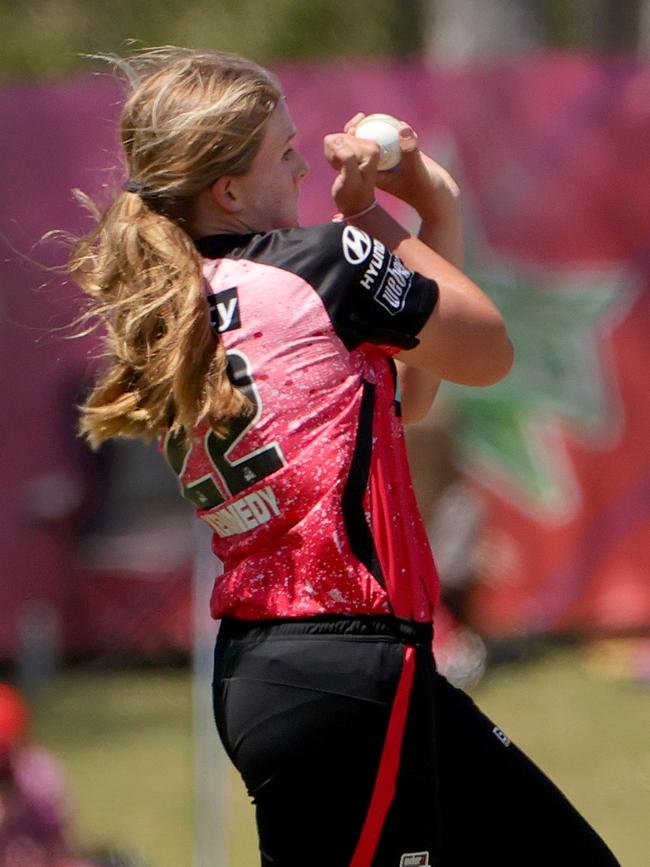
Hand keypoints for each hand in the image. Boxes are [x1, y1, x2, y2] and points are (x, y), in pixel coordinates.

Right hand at [323, 132, 379, 215]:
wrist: (355, 206)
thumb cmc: (352, 196)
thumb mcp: (350, 180)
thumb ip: (346, 158)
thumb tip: (336, 139)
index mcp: (371, 148)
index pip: (341, 139)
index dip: (337, 155)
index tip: (344, 170)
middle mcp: (369, 143)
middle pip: (338, 138)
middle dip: (335, 155)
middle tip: (342, 171)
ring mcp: (361, 144)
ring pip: (334, 140)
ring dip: (333, 157)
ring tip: (342, 170)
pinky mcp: (353, 147)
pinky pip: (333, 143)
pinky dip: (333, 156)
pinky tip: (340, 167)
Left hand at [344, 114, 459, 221]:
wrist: (441, 200)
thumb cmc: (427, 192)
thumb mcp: (417, 170)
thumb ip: (409, 150)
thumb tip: (402, 127)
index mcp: (378, 176)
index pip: (359, 157)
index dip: (352, 143)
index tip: (352, 128)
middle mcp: (383, 169)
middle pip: (366, 149)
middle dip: (360, 133)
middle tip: (359, 117)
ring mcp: (394, 163)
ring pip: (381, 143)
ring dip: (376, 129)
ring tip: (371, 116)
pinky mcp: (406, 157)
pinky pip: (396, 140)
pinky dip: (395, 131)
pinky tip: (398, 123)